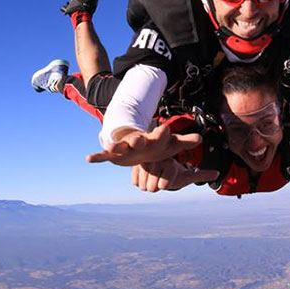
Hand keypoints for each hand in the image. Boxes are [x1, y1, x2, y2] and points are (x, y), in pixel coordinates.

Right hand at [86, 124, 202, 165]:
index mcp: (153, 139)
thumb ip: (184, 142)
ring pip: (120, 146)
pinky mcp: (115, 154)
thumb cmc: (156, 145)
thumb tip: (201, 138)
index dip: (162, 133)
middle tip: (138, 139)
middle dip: (137, 139)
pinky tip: (88, 159)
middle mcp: (138, 142)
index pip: (159, 135)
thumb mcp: (170, 145)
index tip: (165, 129)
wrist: (138, 143)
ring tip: (110, 148)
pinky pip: (105, 155)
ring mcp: (125, 147)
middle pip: (138, 140)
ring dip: (115, 147)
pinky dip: (97, 157)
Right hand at [131, 159, 219, 191]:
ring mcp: (143, 161)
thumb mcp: (185, 174)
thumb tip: (217, 174)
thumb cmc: (172, 169)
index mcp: (170, 160)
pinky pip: (136, 182)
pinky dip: (139, 181)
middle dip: (156, 186)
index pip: (165, 182)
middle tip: (159, 179)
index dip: (166, 184)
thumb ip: (200, 174)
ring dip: (148, 184)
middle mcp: (156, 158)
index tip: (166, 182)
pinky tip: (144, 174)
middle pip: (153, 187)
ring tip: (152, 176)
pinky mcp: (132, 164)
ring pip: (144, 185)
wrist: (156, 160)